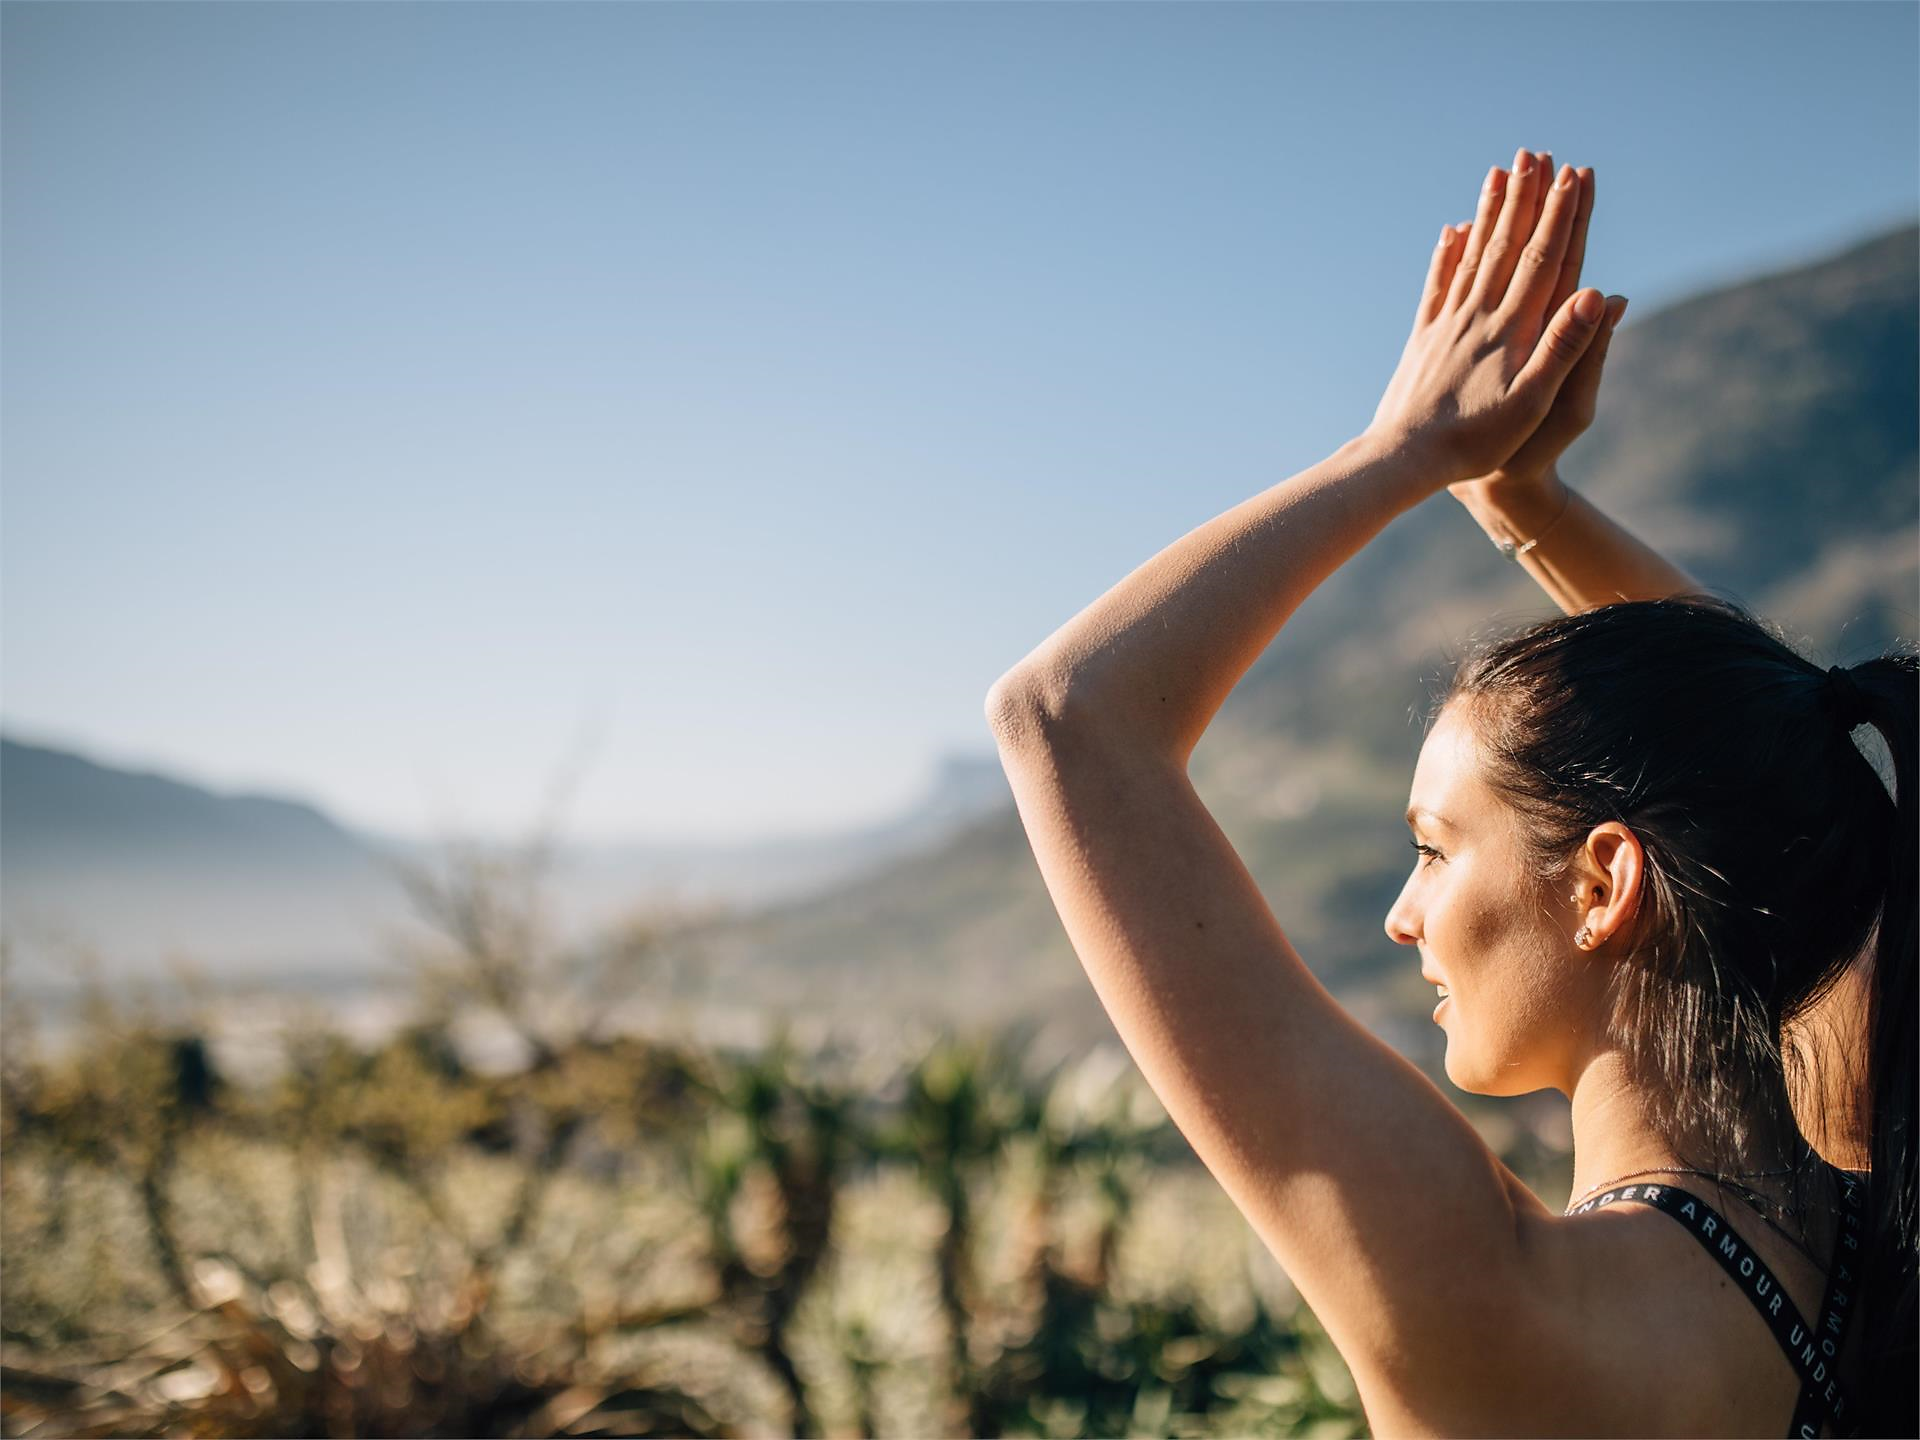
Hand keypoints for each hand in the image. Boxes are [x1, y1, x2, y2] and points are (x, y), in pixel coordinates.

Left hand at [1364, 147, 1615, 485]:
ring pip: (1474, 255)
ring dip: (1490, 212)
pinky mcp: (1424, 338)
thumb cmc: (1475, 443)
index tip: (1576, 175)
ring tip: (1499, 172)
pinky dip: (1449, 254)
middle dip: (1527, 198)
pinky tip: (1453, 230)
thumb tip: (1600, 295)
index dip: (1564, 216)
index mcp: (1512, 330)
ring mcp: (1447, 323)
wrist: (1403, 459)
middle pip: (1509, 245)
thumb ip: (1566, 348)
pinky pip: (1439, 285)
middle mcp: (1478, 316)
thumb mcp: (1534, 404)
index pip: (1546, 259)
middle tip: (1538, 154)